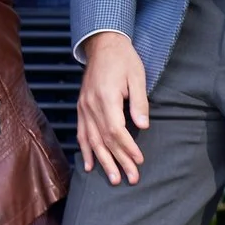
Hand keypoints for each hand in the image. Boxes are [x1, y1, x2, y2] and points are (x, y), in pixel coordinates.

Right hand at [75, 31, 149, 184]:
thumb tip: (143, 126)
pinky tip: (90, 165)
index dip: (127, 148)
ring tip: (113, 178)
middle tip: (130, 179)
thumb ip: (139, 103)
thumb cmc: (124, 60)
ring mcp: (83, 107)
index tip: (139, 161)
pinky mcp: (81, 107)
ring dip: (102, 161)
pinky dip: (86, 150)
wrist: (103, 45)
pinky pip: (82, 133)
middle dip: (118, 161)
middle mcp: (91, 105)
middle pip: (104, 140)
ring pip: (92, 140)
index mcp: (106, 97)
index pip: (116, 130)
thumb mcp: (138, 77)